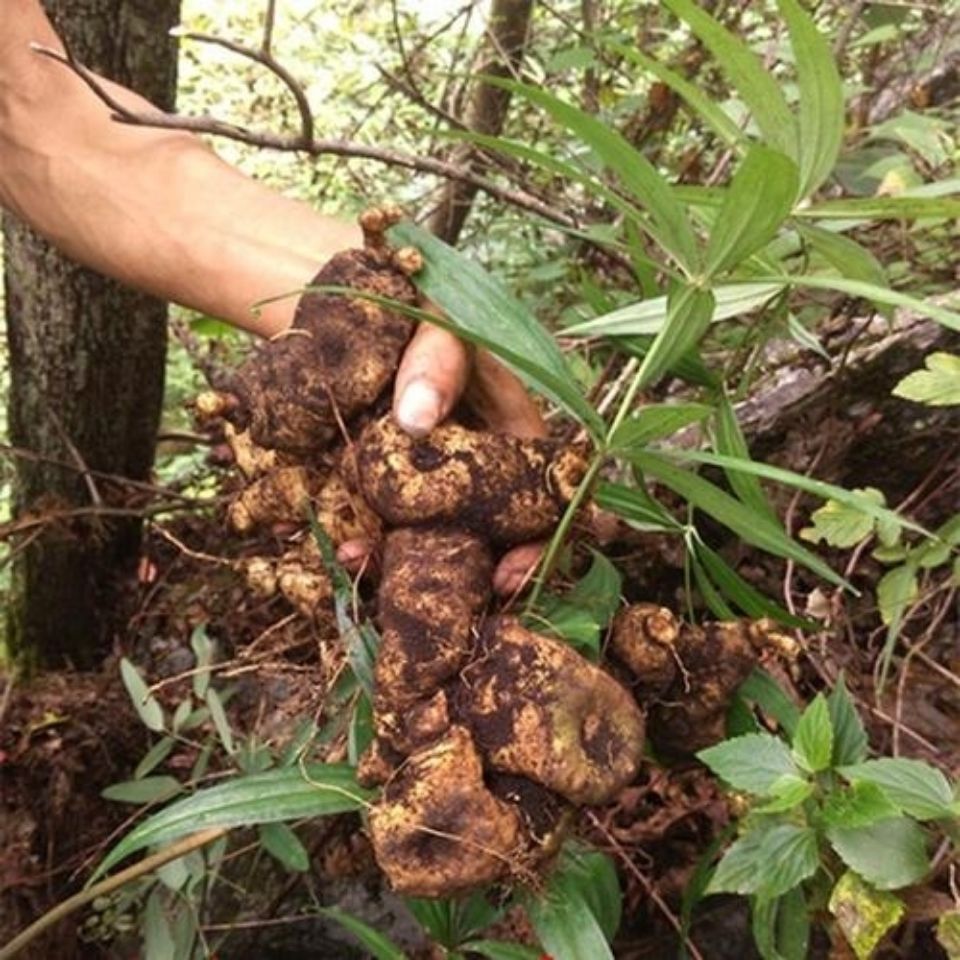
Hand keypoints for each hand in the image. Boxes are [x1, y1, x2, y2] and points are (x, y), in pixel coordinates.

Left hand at [336, 321, 546, 594]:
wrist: (345, 309)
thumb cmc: (411, 307)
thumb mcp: (434, 320)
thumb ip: (436, 360)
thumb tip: (416, 419)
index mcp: (511, 431)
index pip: (544, 497)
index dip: (537, 544)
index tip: (508, 575)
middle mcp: (476, 468)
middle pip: (491, 535)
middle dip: (472, 575)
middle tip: (446, 603)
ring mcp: (427, 483)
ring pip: (433, 540)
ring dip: (409, 566)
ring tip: (367, 565)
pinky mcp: (381, 487)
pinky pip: (381, 526)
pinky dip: (365, 543)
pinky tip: (343, 547)